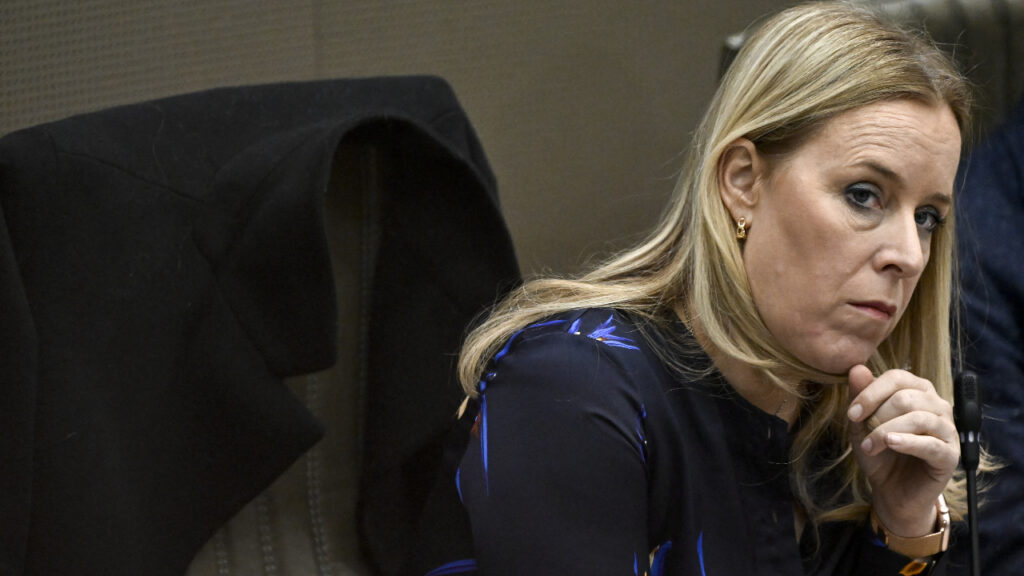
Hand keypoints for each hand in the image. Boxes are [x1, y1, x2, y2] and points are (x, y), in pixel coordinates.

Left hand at [847, 365, 958, 536]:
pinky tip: (890, 444)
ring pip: (919, 418)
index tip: (851, 414)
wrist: (892, 490)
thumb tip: (856, 368)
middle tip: (861, 432)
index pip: (897, 377)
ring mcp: (947, 430)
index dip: (871, 393)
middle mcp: (937, 406)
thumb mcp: (862, 424)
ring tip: (869, 446)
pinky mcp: (950, 455)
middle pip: (906, 397)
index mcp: (918, 391)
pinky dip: (907, 442)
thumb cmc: (880, 452)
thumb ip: (861, 396)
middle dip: (877, 415)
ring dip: (886, 431)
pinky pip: (931, 443)